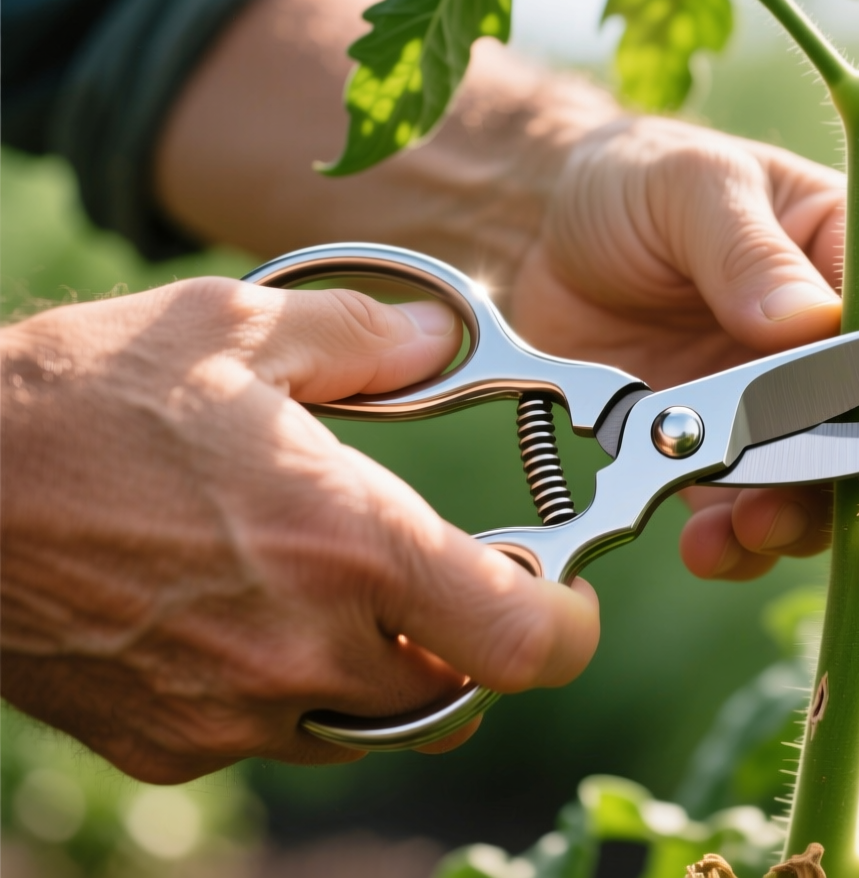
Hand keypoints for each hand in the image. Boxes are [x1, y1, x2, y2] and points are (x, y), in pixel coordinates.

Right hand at [0, 280, 599, 781]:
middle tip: (442, 577)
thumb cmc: (77, 401)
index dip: (564, 626)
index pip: (524, 643)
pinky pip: (279, 740)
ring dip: (387, 672)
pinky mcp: (170, 745)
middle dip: (467, 641)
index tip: (559, 590)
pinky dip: (296, 695)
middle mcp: (303, 651)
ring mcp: (232, 714)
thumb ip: (363, 336)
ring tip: (339, 590)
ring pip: (371, 727)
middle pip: (456, 693)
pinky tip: (251, 619)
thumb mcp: (231, 329)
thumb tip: (437, 336)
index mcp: (345, 546)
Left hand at [511, 116, 858, 580]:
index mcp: (850, 259)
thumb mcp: (692, 187)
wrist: (540, 231)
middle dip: (851, 481)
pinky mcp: (719, 461)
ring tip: (745, 529)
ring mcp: (776, 414)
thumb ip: (746, 252)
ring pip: (820, 492)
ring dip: (795, 524)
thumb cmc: (635, 182)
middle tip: (806, 496)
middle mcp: (830, 350)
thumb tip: (807, 323)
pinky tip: (705, 545)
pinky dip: (734, 545)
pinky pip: (745, 519)